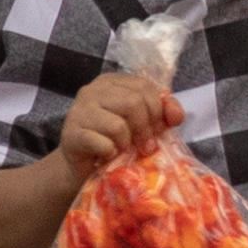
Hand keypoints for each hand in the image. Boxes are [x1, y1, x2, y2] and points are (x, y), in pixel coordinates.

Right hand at [54, 65, 181, 179]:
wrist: (82, 165)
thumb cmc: (114, 140)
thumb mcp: (141, 123)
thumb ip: (161, 113)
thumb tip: (176, 115)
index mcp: (111, 82)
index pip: (144, 86)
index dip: (158, 109)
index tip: (160, 129)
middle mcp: (92, 91)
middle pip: (133, 102)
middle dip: (146, 128)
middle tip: (146, 146)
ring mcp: (79, 111)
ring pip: (118, 125)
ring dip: (127, 143)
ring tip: (124, 150)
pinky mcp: (72, 134)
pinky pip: (103, 144)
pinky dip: (112, 153)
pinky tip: (108, 155)